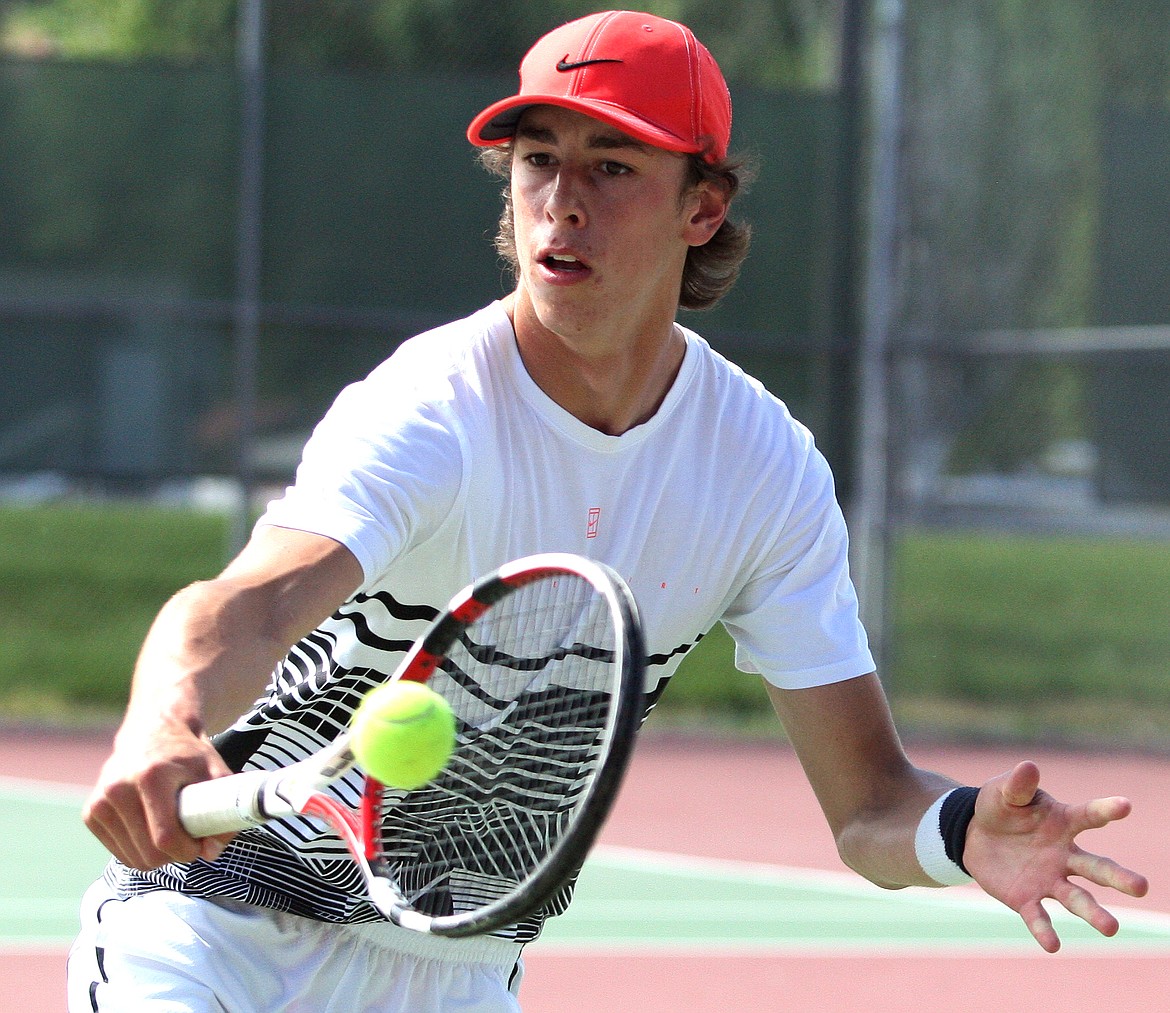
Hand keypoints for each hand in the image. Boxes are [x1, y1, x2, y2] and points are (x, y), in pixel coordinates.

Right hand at [83, 718, 235, 870]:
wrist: (152, 732)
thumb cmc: (188, 755)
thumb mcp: (215, 772)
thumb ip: (224, 810)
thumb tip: (212, 851)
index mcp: (151, 777)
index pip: (165, 837)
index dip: (187, 851)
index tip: (201, 845)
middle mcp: (119, 789)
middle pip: (148, 853)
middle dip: (174, 856)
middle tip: (188, 839)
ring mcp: (100, 802)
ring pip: (132, 858)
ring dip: (156, 855)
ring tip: (171, 830)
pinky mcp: (91, 813)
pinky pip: (119, 852)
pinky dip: (138, 849)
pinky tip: (150, 827)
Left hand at [962, 761, 1148, 952]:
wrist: (974, 835)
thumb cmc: (999, 808)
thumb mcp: (1004, 792)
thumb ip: (1018, 784)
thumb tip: (1029, 766)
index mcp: (1062, 823)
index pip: (1088, 816)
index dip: (1106, 810)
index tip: (1126, 804)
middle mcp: (1064, 855)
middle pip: (1096, 867)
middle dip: (1118, 878)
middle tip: (1141, 887)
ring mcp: (1049, 879)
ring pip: (1076, 898)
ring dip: (1093, 914)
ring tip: (1111, 929)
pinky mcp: (1027, 898)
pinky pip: (1038, 916)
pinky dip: (1044, 930)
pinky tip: (1052, 945)